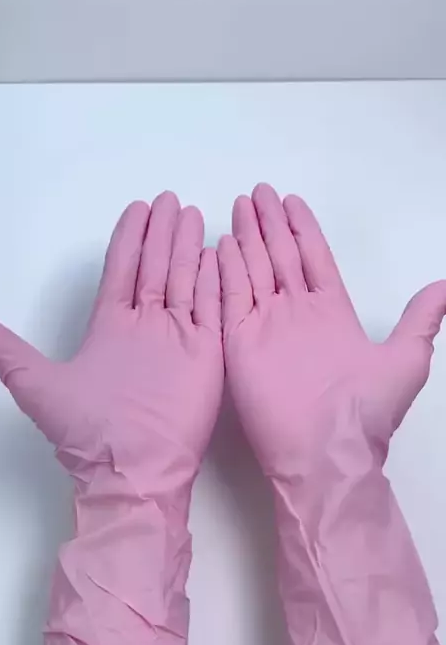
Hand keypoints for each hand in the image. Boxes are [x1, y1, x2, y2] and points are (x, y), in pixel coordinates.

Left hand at [0, 191, 222, 484]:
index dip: (129, 240)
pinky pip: (210, 307)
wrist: (131, 471)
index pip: (122, 271)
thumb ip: (3, 350)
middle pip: (154, 268)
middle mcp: (146, 328)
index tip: (137, 209)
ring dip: (186, 247)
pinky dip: (212, 279)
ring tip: (190, 214)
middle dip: (161, 234)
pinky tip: (214, 252)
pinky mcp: (206, 354)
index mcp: (111, 328)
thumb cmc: (86, 432)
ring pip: (184, 280)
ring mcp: (179, 339)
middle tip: (168, 200)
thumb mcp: (35, 384)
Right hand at [218, 183, 445, 475]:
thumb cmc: (366, 411)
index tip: (291, 202)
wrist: (326, 452)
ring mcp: (265, 326)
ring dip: (247, 238)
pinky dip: (227, 270)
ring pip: (254, 270)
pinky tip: (223, 244)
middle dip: (269, 225)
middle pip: (280, 257)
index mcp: (331, 313)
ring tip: (240, 207)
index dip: (302, 229)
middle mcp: (296, 314)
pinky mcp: (239, 341)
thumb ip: (421, 320)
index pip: (314, 259)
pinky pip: (230, 297)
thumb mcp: (406, 360)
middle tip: (258, 193)